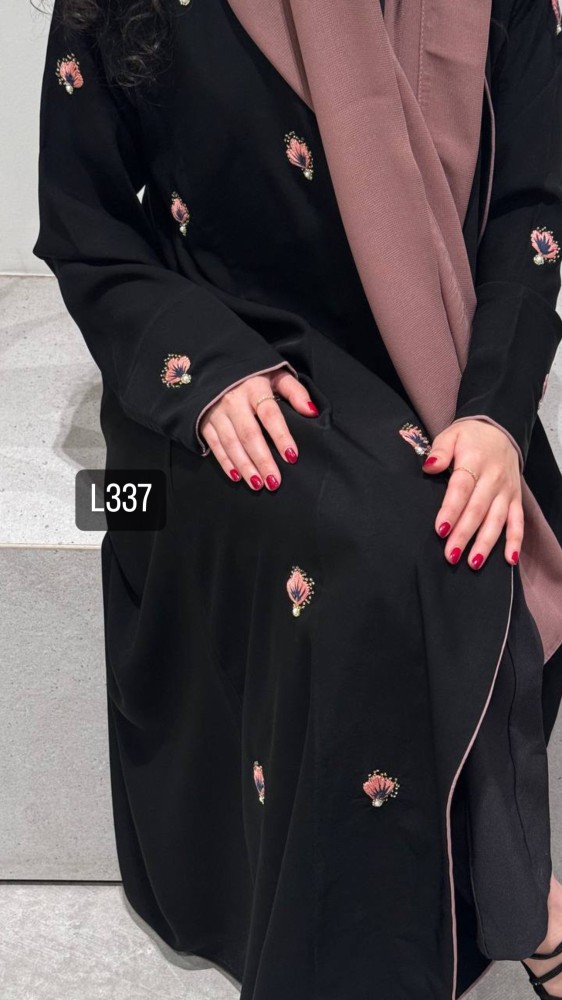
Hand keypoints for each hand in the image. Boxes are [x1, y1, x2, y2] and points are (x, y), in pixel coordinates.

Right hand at [200, 369, 318, 489]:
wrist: (214, 366)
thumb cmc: (253, 374)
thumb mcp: (276, 374)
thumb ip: (295, 392)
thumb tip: (312, 411)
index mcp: (254, 387)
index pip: (269, 414)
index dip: (281, 436)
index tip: (292, 456)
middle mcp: (233, 400)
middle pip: (249, 434)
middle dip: (262, 459)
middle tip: (274, 481)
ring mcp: (216, 411)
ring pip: (231, 442)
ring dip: (244, 465)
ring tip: (258, 484)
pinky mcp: (204, 421)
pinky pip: (214, 444)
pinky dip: (224, 461)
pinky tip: (236, 476)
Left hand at [421, 419, 522, 567]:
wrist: (500, 431)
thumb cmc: (470, 437)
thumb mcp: (451, 435)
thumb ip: (440, 451)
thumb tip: (429, 466)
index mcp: (475, 461)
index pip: (461, 490)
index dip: (451, 510)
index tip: (440, 529)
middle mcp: (494, 478)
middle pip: (477, 510)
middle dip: (464, 534)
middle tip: (450, 555)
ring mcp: (506, 490)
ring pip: (497, 520)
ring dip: (486, 543)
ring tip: (473, 563)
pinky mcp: (516, 498)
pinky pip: (518, 522)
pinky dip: (515, 541)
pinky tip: (509, 559)